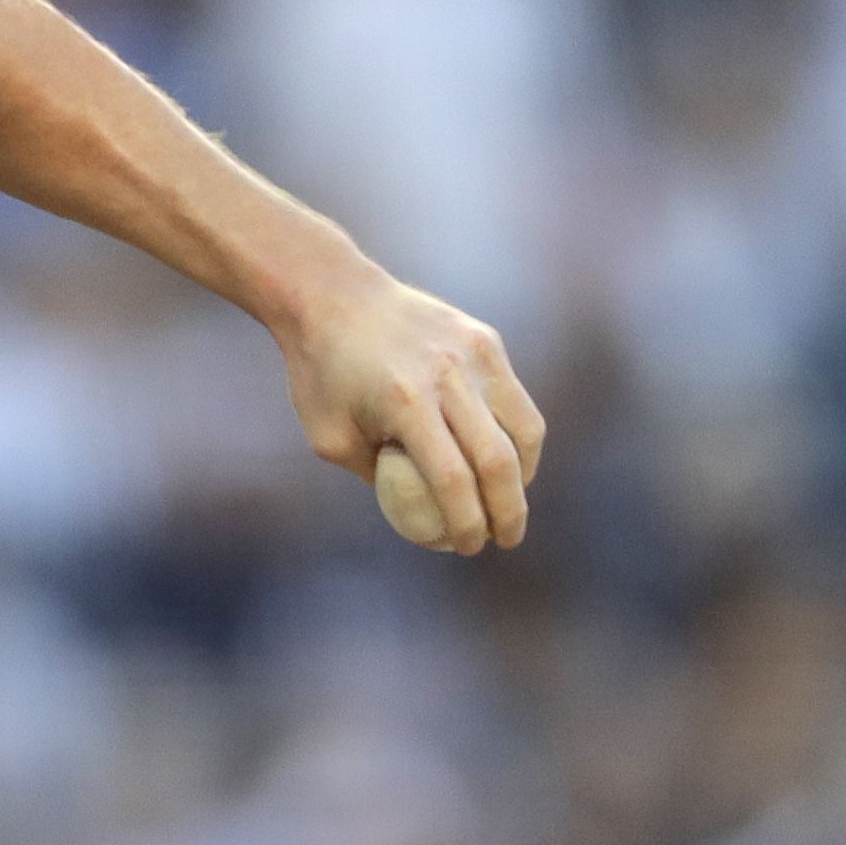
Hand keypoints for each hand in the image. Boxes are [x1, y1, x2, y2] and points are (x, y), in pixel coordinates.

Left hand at [274, 261, 544, 553]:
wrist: (333, 296)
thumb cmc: (321, 375)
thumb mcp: (330, 438)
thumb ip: (377, 475)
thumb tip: (419, 514)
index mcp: (405, 404)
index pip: (453, 480)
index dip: (466, 523)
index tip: (467, 548)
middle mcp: (447, 377)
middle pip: (499, 461)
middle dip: (508, 511)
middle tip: (505, 540)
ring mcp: (473, 355)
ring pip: (523, 429)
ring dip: (523, 476)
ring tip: (509, 503)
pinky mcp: (486, 340)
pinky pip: (515, 399)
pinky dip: (519, 436)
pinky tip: (507, 460)